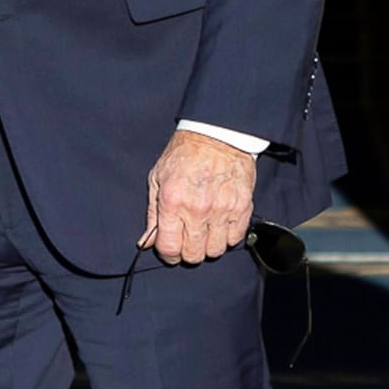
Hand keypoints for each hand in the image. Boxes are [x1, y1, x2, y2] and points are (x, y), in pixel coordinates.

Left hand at [138, 129, 256, 264]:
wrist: (216, 133)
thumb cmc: (184, 153)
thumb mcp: (157, 179)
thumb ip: (152, 215)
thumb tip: (146, 242)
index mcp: (172, 202)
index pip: (169, 248)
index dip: (168, 254)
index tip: (170, 250)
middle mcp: (197, 209)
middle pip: (193, 255)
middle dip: (188, 252)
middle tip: (188, 238)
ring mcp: (222, 209)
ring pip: (215, 250)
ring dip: (209, 245)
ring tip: (205, 230)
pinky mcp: (242, 206)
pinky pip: (236, 238)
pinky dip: (228, 236)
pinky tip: (220, 223)